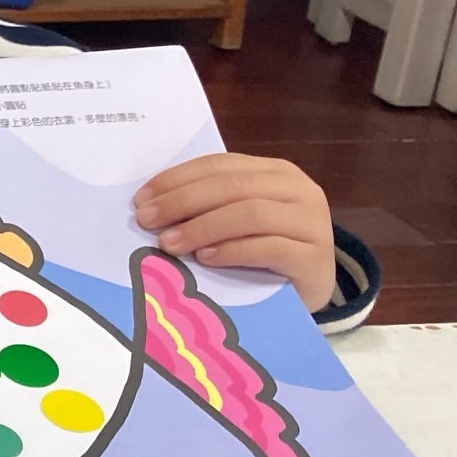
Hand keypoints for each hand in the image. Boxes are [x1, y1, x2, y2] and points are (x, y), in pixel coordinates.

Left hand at [133, 152, 334, 312]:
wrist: (310, 291)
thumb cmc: (265, 254)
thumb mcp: (237, 220)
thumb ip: (209, 206)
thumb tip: (151, 207)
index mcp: (276, 172)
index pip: (219, 166)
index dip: (177, 179)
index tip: (141, 199)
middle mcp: (298, 191)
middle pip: (231, 186)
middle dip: (182, 202)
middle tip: (146, 221)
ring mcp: (312, 223)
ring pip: (249, 214)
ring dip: (202, 227)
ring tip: (168, 243)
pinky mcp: (315, 258)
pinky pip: (269, 248)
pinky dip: (232, 251)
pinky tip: (204, 258)